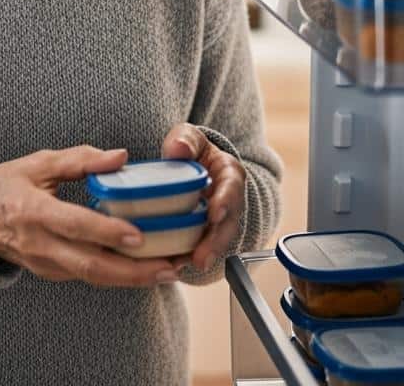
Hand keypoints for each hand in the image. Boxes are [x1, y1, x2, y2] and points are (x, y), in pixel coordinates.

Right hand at [0, 146, 187, 287]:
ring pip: (92, 277)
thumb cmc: (9, 183)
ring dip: (131, 278)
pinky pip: (86, 277)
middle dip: (132, 271)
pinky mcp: (49, 273)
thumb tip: (120, 156)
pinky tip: (140, 269)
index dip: (107, 231)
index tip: (139, 234)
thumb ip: (80, 159)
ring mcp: (44, 264)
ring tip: (166, 272)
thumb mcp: (39, 162)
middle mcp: (39, 243)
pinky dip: (115, 275)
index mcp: (34, 211)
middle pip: (90, 265)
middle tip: (168, 267)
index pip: (75, 224)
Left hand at [162, 123, 245, 272]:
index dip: (224, 203)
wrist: (190, 163)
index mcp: (230, 174)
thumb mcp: (189, 138)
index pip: (232, 189)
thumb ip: (185, 140)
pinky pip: (200, 247)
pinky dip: (187, 256)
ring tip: (182, 265)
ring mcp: (219, 219)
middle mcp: (229, 200)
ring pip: (216, 241)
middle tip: (199, 257)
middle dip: (214, 242)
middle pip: (227, 224)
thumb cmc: (191, 149)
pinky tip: (172, 264)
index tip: (214, 215)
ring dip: (201, 255)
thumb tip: (178, 149)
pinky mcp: (205, 232)